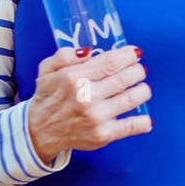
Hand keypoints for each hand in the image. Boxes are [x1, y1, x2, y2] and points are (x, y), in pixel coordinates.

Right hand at [26, 45, 151, 162]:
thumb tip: (89, 50)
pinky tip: (146, 118)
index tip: (135, 53)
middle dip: (137, 71)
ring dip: (143, 90)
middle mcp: (86, 97)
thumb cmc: (48, 96)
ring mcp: (96, 117)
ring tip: (142, 87)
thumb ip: (64, 55)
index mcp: (73, 78)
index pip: (111, 62)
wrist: (39, 131)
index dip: (128, 55)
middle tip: (138, 70)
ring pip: (132, 98)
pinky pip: (131, 126)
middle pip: (125, 78)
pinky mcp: (102, 135)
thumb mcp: (47, 70)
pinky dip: (143, 122)